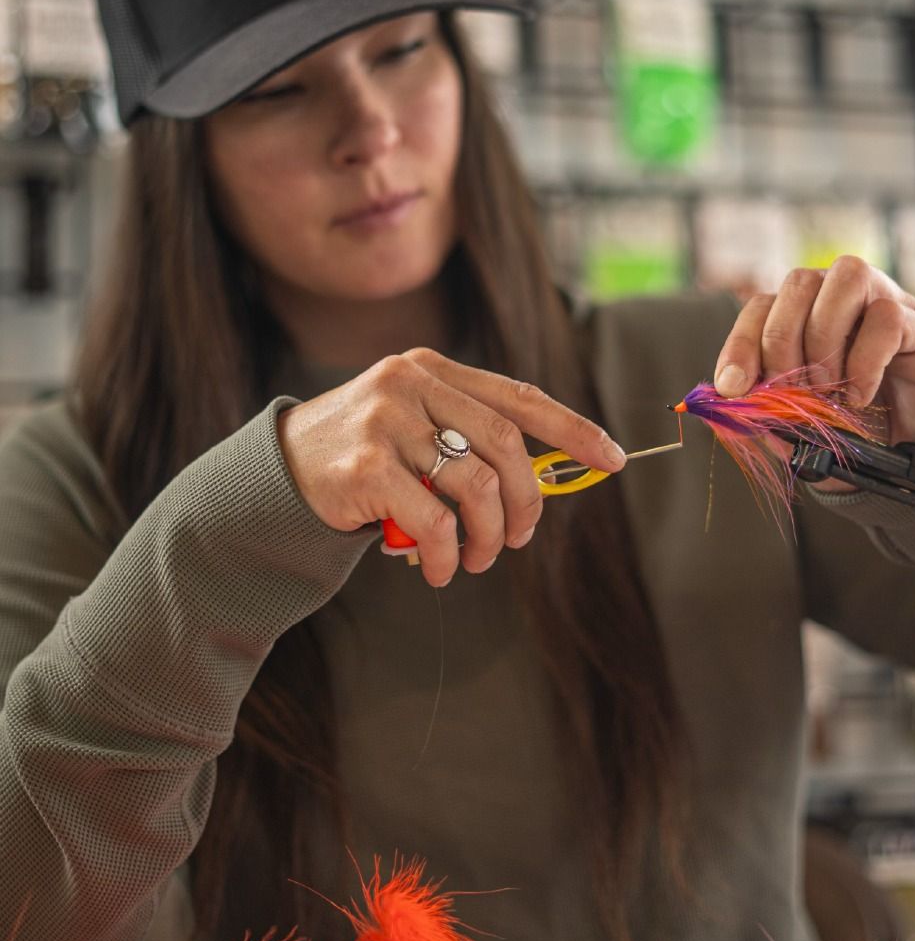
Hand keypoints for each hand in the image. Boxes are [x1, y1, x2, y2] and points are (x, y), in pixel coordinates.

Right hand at [275, 348, 625, 586]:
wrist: (277, 473)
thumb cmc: (363, 458)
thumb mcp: (415, 429)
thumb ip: (468, 440)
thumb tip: (544, 481)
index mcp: (432, 370)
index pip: (518, 397)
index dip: (572, 430)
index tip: (612, 458)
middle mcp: (410, 384)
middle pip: (505, 447)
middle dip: (527, 503)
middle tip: (519, 539)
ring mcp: (386, 421)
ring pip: (476, 488)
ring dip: (487, 538)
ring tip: (476, 559)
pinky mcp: (365, 465)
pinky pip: (434, 522)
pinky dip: (446, 556)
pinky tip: (438, 570)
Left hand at [712, 256, 914, 447]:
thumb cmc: (857, 426)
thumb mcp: (802, 427)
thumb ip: (769, 413)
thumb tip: (732, 400)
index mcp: (805, 316)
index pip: (760, 307)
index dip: (740, 345)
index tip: (732, 388)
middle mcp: (841, 297)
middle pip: (799, 284)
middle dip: (783, 344)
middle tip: (795, 393)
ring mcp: (884, 302)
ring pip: (846, 278)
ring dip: (825, 339)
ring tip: (829, 389)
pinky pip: (887, 317)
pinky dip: (864, 362)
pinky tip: (860, 396)